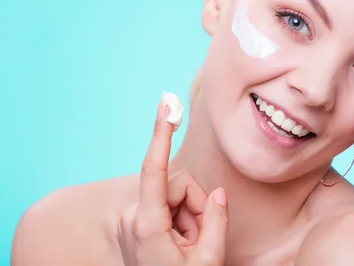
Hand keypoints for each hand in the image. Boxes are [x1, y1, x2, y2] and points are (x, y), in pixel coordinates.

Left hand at [117, 100, 228, 265]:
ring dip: (190, 217)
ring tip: (189, 247)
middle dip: (196, 207)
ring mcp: (135, 219)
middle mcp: (135, 216)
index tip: (166, 104)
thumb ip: (216, 221)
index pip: (154, 168)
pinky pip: (169, 206)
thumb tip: (218, 194)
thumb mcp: (208, 261)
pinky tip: (181, 245)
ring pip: (176, 196)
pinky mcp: (138, 221)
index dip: (161, 133)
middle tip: (200, 241)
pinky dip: (182, 221)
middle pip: (179, 186)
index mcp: (148, 224)